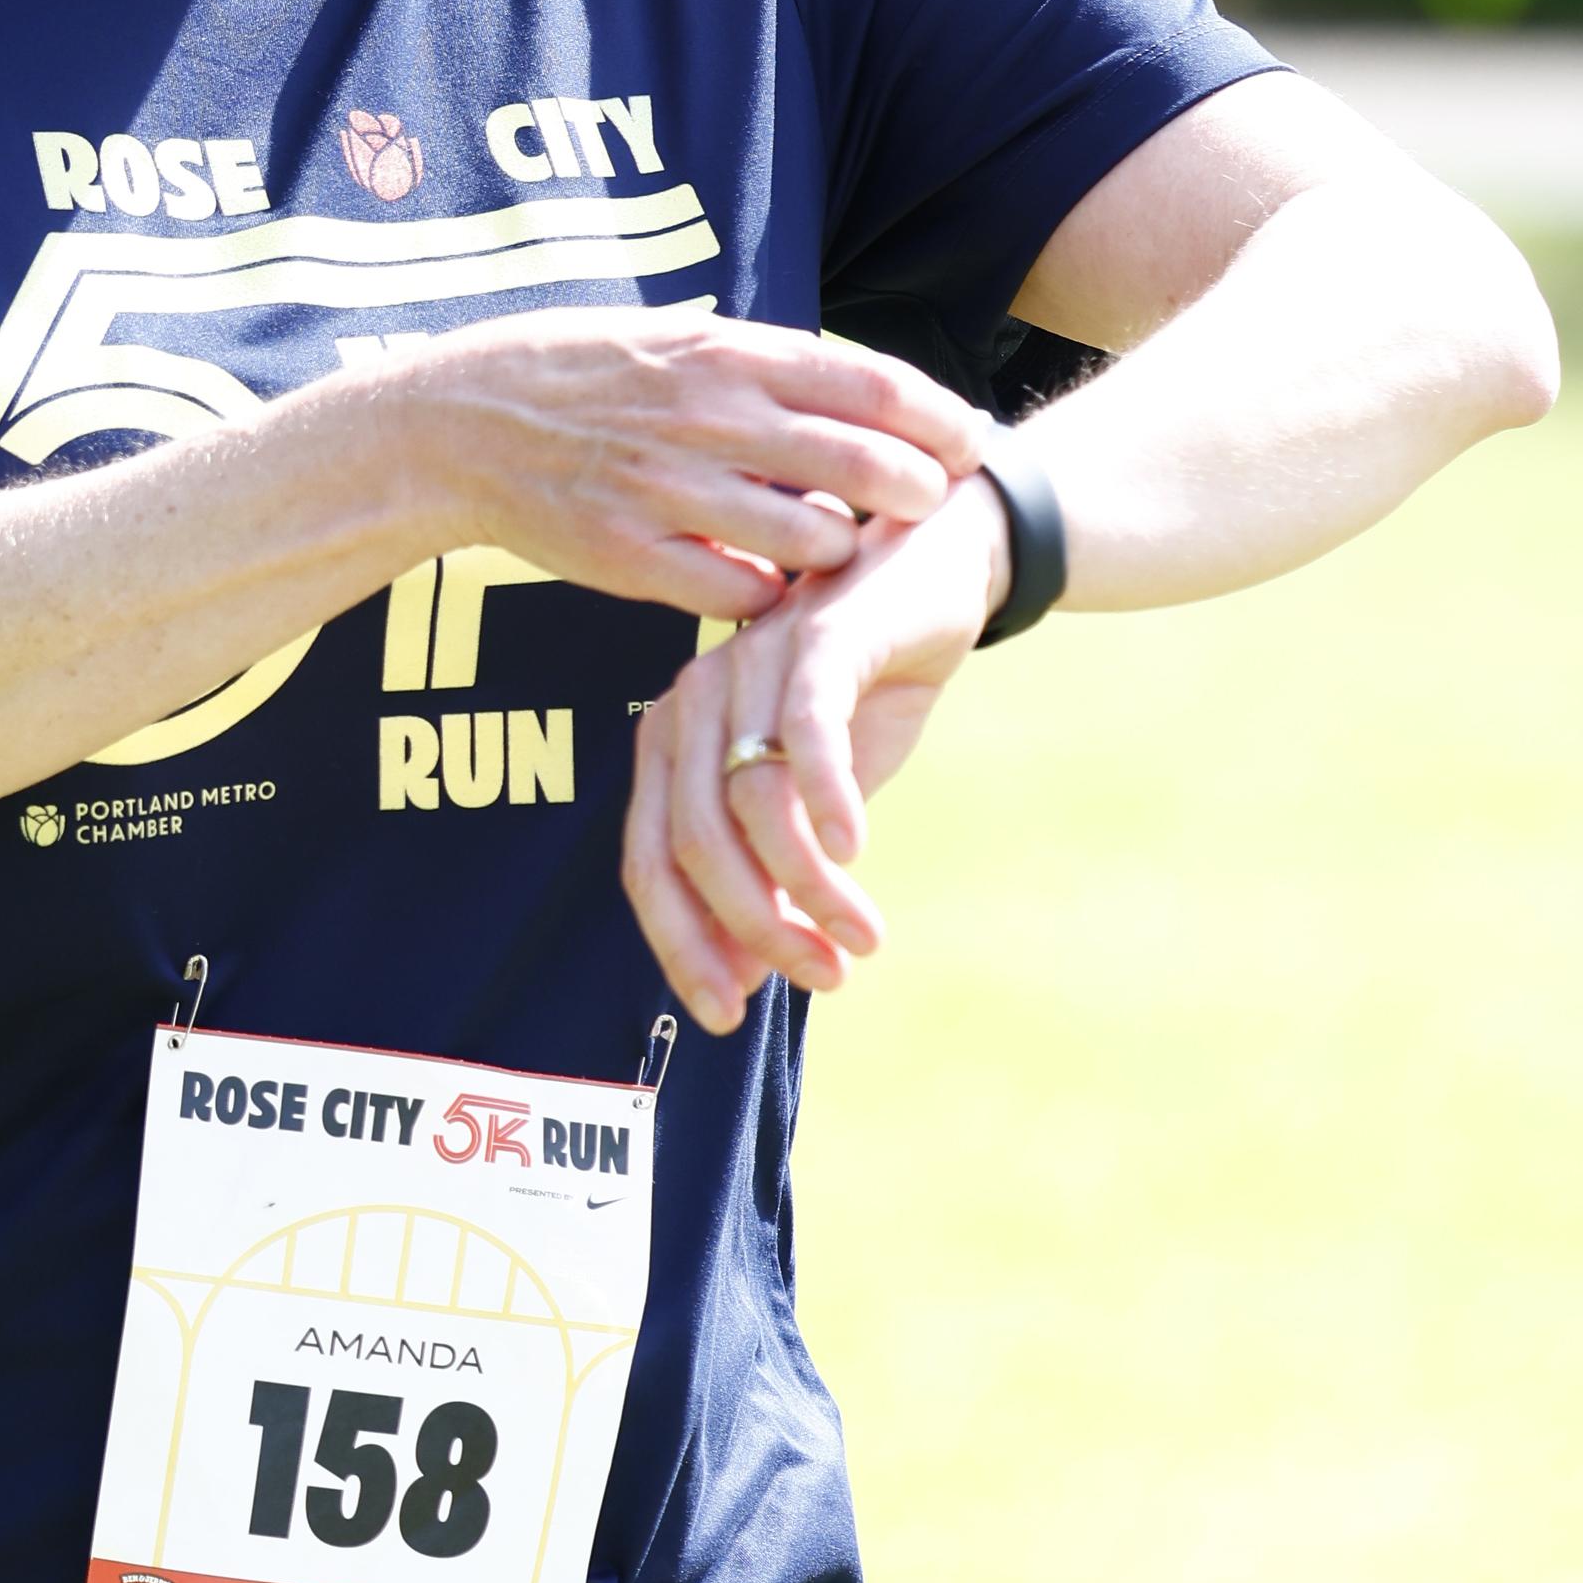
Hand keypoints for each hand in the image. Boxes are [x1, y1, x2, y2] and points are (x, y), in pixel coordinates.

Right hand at [379, 308, 976, 623]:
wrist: (457, 424)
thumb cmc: (575, 375)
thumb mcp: (671, 340)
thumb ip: (759, 367)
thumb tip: (851, 394)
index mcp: (725, 354)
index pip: (869, 384)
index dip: (936, 417)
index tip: (968, 439)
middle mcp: (707, 418)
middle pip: (862, 463)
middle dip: (917, 491)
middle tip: (935, 506)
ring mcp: (670, 491)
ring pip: (810, 540)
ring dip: (843, 552)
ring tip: (845, 551)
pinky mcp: (632, 556)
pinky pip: (739, 595)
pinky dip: (770, 598)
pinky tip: (770, 591)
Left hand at [621, 468, 1012, 1032]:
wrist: (932, 568)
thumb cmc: (863, 689)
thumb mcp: (816, 798)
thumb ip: (774, 873)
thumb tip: (747, 977)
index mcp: (672, 745)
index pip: (649, 864)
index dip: (682, 945)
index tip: (728, 1013)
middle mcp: (690, 705)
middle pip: (695, 844)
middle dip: (756, 930)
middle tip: (823, 977)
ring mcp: (746, 667)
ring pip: (752, 803)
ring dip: (808, 887)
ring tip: (862, 937)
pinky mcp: (813, 640)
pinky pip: (804, 732)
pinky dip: (825, 800)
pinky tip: (853, 851)